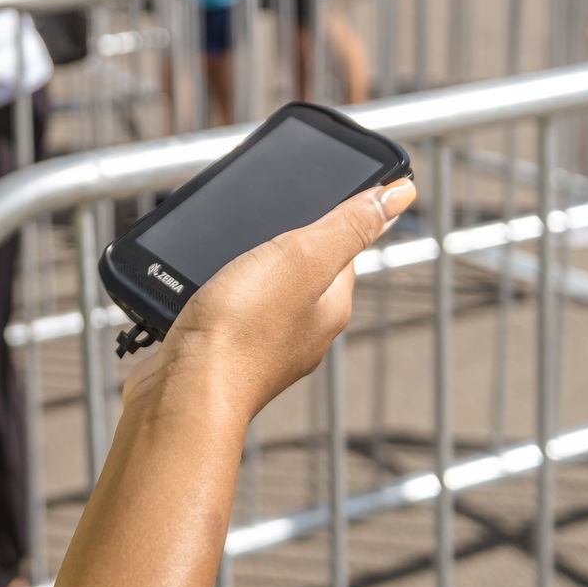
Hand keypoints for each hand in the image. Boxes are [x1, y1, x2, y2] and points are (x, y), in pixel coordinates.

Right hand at [127, 178, 414, 429]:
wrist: (185, 391)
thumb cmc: (243, 330)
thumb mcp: (303, 258)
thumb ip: (349, 225)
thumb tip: (402, 195)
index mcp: (332, 306)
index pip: (344, 250)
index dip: (329, 218)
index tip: (308, 194)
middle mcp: (304, 330)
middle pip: (303, 271)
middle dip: (282, 243)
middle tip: (258, 218)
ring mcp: (264, 346)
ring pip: (264, 292)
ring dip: (247, 268)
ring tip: (224, 250)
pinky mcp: (226, 354)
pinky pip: (231, 312)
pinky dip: (220, 295)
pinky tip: (202, 289)